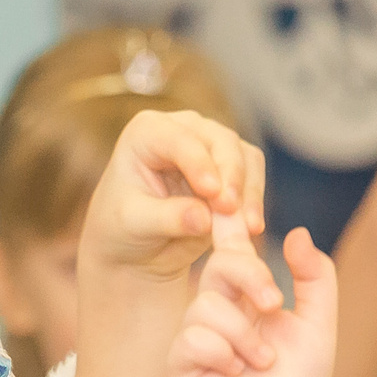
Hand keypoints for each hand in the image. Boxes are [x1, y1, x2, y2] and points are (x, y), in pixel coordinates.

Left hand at [80, 109, 266, 287]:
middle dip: (230, 176)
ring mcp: (210, 147)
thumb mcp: (134, 225)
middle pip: (220, 140)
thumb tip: (205, 217)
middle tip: (230, 210)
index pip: (179, 138)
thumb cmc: (122, 229)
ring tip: (247, 227)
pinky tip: (251, 227)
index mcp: (147, 132)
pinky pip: (253, 177)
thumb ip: (167, 217)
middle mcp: (182, 130)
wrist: (135, 247)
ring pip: (244, 156)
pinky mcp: (230, 169)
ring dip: (248, 191)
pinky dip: (254, 201)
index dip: (199, 162)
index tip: (212, 192)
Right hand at [169, 220, 335, 376]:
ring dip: (244, 337)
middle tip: (274, 305)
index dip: (226, 220)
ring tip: (261, 363)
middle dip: (251, 278)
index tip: (226, 197)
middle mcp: (214, 308)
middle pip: (219, 265)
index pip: (231, 247)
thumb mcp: (319, 321)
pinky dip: (224, 357)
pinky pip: (193, 339)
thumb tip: (295, 232)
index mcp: (243, 294)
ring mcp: (192, 337)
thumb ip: (315, 275)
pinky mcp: (178, 365)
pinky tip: (234, 376)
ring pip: (207, 306)